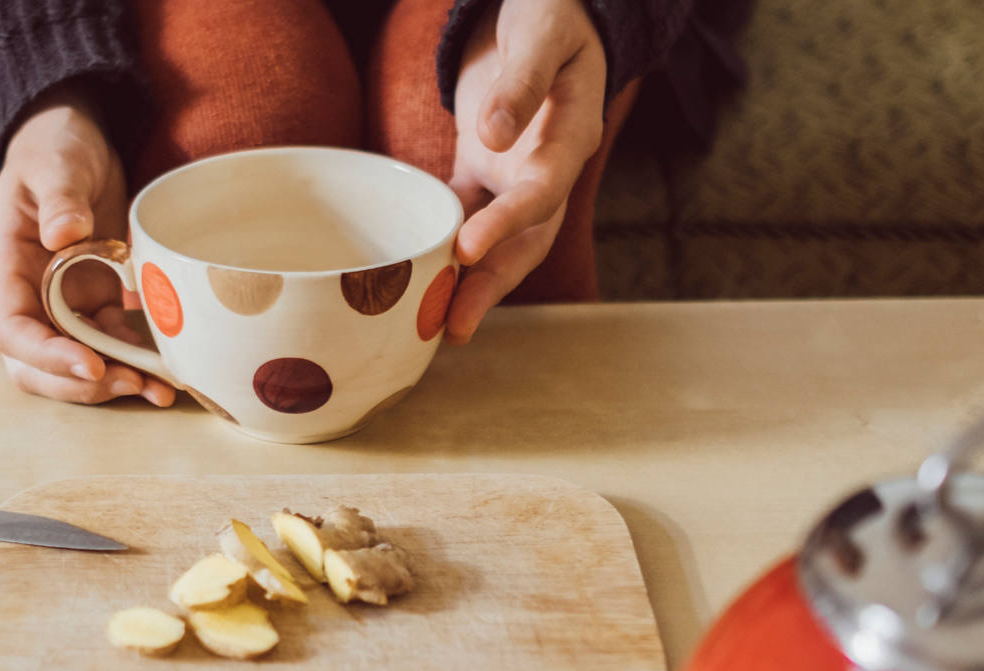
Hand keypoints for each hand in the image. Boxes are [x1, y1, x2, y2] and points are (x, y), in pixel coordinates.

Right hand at [0, 88, 176, 405]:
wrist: (74, 142)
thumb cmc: (55, 148)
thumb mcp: (55, 164)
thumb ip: (59, 198)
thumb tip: (62, 236)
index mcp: (5, 266)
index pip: (11, 329)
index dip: (47, 356)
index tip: (90, 365)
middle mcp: (28, 295)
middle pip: (36, 365)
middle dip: (81, 384)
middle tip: (129, 384)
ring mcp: (61, 304)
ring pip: (75, 364)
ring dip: (114, 383)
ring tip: (159, 390)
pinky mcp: (94, 303)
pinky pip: (109, 345)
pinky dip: (134, 363)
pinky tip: (167, 373)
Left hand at [446, 0, 605, 343]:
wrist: (549, 13)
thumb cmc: (550, 15)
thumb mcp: (540, 35)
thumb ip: (523, 81)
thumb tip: (495, 135)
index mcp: (572, 136)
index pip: (544, 191)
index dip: (509, 224)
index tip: (468, 248)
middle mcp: (548, 167)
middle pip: (527, 239)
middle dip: (492, 285)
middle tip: (454, 325)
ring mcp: (517, 174)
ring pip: (497, 239)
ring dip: (468, 281)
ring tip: (432, 323)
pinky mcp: (485, 172)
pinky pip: (464, 216)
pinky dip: (441, 245)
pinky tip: (411, 277)